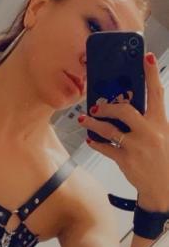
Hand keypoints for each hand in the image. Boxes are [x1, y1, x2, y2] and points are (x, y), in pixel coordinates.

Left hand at [78, 52, 168, 210]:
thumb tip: (126, 106)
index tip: (145, 56)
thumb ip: (149, 121)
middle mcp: (150, 133)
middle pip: (126, 110)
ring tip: (85, 119)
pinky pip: (105, 147)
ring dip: (94, 123)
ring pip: (109, 129)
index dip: (151, 73)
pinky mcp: (126, 161)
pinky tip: (90, 139)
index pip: (157, 93)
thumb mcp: (163, 136)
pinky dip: (96, 142)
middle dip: (108, 106)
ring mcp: (138, 147)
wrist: (165, 189)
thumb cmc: (163, 159)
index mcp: (162, 123)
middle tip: (97, 105)